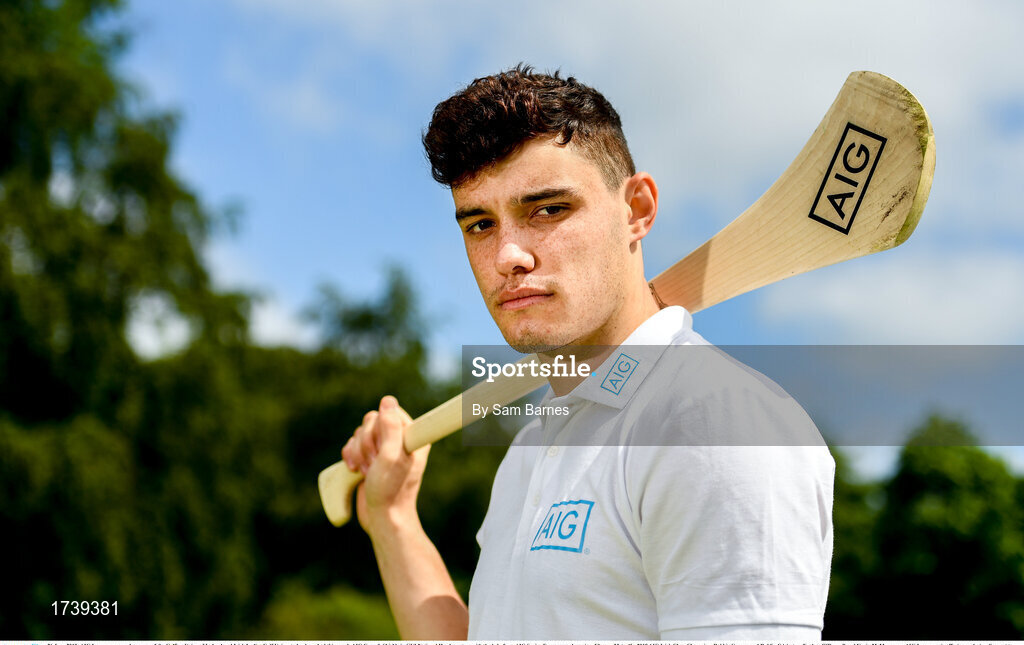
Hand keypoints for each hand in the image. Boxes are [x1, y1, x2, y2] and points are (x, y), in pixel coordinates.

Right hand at [341, 395, 429, 533]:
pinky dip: (350, 456)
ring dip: (358, 452)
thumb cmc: (391, 490)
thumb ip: (390, 427)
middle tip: (374, 463)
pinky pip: (353, 443)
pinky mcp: (370, 457)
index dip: (380, 429)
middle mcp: (400, 438)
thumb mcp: (391, 456)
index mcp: (412, 435)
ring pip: (360, 432)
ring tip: (367, 471)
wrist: (383, 517)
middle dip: (366, 443)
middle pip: (372, 420)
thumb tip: (387, 401)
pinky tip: (355, 470)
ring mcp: (384, 448)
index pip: (391, 412)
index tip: (383, 449)